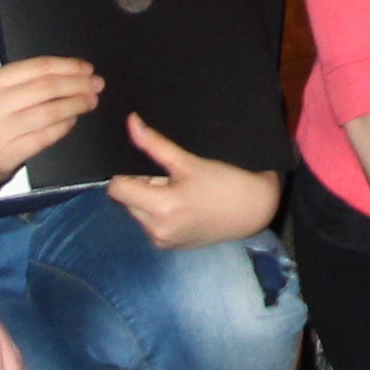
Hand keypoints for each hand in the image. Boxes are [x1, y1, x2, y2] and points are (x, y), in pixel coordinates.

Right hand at [0, 55, 103, 193]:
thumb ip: (30, 81)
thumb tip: (77, 73)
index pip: (37, 68)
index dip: (67, 66)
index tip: (88, 68)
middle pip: (46, 89)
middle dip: (78, 85)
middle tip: (98, 84)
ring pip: (49, 113)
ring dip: (76, 105)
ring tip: (92, 101)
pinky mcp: (8, 154)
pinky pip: (45, 137)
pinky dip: (64, 126)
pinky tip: (73, 120)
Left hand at [102, 115, 277, 252]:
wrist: (252, 211)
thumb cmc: (224, 182)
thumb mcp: (189, 162)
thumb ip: (155, 144)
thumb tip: (130, 122)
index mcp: (161, 207)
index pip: (116, 189)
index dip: (127, 175)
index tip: (149, 169)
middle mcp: (156, 229)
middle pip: (125, 201)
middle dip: (141, 188)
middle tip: (171, 180)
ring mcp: (162, 241)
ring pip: (136, 213)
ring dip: (148, 202)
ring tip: (178, 194)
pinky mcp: (168, 247)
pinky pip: (149, 225)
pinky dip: (158, 215)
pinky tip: (182, 209)